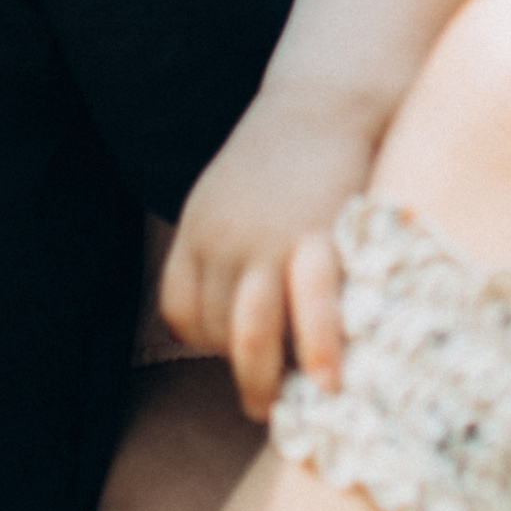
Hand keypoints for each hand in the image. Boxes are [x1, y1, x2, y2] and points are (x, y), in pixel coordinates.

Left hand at [158, 91, 372, 415]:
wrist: (326, 101)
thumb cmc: (286, 156)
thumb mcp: (230, 196)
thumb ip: (227, 247)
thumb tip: (240, 309)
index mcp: (197, 230)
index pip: (182, 310)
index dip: (206, 340)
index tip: (238, 349)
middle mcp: (222, 240)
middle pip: (215, 328)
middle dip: (240, 368)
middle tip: (264, 400)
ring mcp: (267, 242)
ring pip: (248, 333)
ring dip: (263, 380)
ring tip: (283, 410)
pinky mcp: (318, 237)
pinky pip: (310, 308)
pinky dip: (317, 349)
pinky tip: (329, 382)